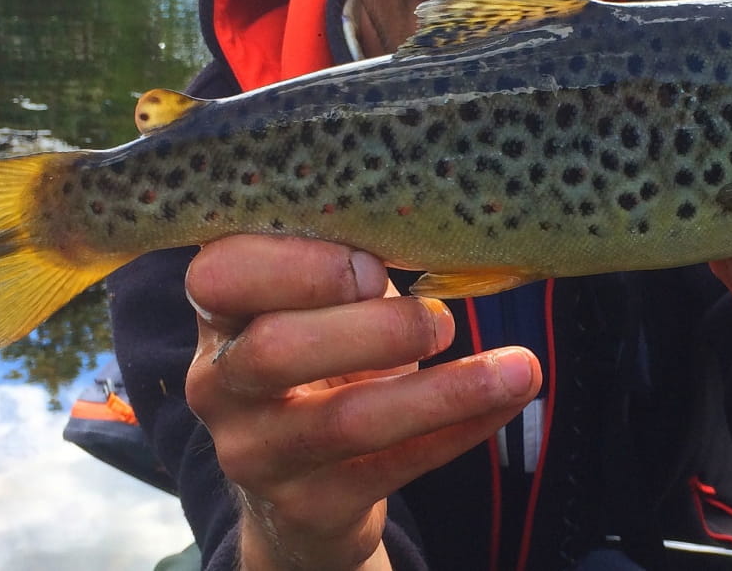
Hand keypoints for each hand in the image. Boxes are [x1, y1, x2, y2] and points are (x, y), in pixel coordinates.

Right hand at [184, 235, 540, 570]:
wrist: (301, 489)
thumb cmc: (322, 359)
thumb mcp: (317, 304)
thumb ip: (346, 262)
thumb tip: (438, 225)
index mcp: (217, 313)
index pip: (220, 275)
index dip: (297, 265)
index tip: (372, 263)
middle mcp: (217, 385)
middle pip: (276, 350)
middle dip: (372, 328)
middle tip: (438, 321)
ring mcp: (255, 454)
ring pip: (344, 422)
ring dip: (443, 391)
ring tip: (514, 368)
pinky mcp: (307, 507)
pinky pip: (394, 467)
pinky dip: (461, 428)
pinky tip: (509, 397)